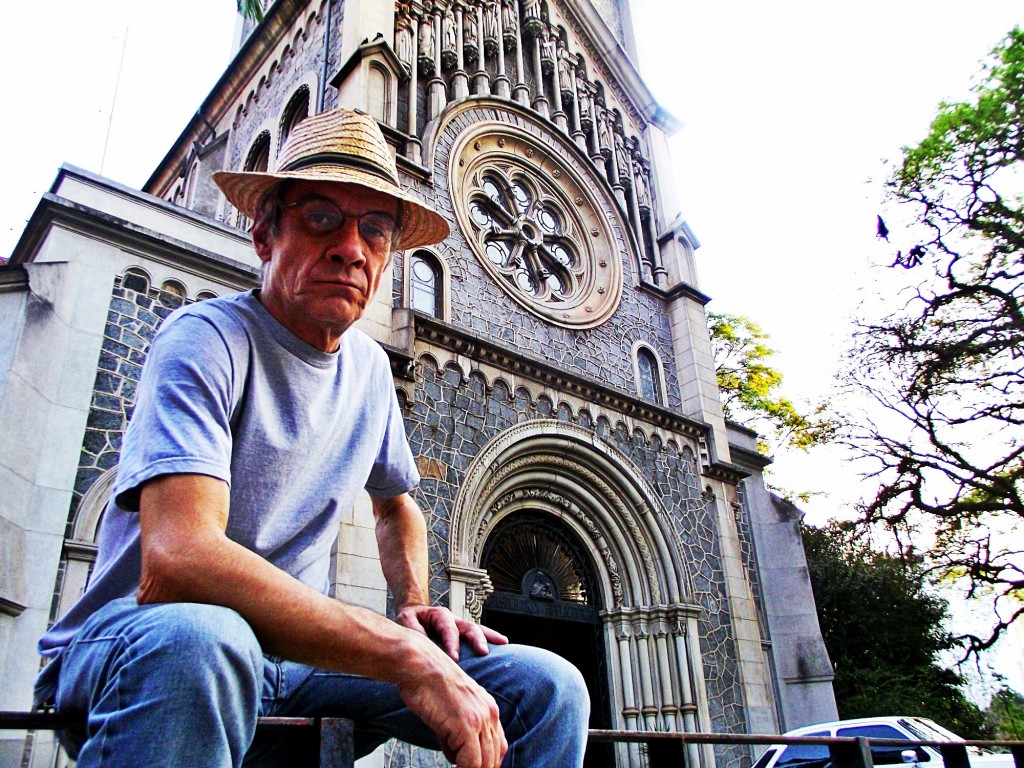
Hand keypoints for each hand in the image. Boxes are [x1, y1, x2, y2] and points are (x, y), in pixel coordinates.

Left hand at [395, 604, 507, 660]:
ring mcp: (460, 625)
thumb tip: (419, 641)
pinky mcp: (463, 633)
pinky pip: (479, 634)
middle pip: (468, 626)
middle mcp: (453, 619)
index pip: (448, 629)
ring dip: (490, 636)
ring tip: (503, 642)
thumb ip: (412, 628)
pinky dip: (491, 638)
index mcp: (439, 615)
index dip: (452, 643)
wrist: (414, 613)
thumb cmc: (410, 618)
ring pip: (478, 629)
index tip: (455, 658)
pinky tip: (502, 644)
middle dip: (476, 638)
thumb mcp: (405, 620)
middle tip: (483, 651)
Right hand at [396, 639, 507, 767]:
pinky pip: (470, 763)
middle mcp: (489, 714)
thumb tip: (456, 757)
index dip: (487, 763)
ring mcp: (479, 720)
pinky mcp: (465, 727)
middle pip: (494, 757)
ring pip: (484, 763)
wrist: (420, 666)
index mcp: (488, 707)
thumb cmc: (429, 684)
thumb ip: (458, 732)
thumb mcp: (452, 707)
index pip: (498, 746)